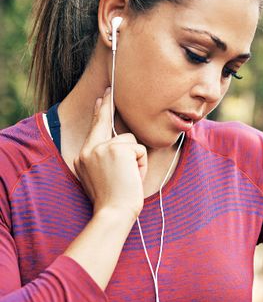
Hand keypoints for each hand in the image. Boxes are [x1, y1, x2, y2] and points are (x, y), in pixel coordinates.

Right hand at [73, 88, 147, 219]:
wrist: (113, 213)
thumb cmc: (113, 202)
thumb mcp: (103, 178)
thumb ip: (106, 159)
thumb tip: (122, 141)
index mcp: (83, 158)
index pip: (94, 130)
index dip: (99, 114)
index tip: (101, 99)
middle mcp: (88, 150)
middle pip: (105, 123)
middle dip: (107, 106)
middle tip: (109, 88)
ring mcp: (101, 148)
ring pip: (130, 141)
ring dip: (136, 160)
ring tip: (128, 179)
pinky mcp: (118, 150)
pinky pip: (139, 150)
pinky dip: (141, 165)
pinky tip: (133, 177)